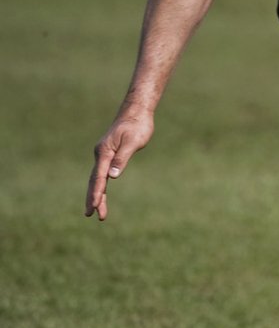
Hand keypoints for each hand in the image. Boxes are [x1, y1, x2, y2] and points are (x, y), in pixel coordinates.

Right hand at [87, 104, 154, 219]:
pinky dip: (101, 185)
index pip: (99, 177)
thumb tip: (112, 176)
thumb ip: (122, 159)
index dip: (97, 192)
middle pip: (95, 181)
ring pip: (97, 178)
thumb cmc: (137, 126)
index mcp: (105, 152)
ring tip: (98, 212)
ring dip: (98, 194)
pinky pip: (102, 173)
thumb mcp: (132, 142)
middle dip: (93, 198)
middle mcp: (101, 154)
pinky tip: (102, 194)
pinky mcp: (109, 154)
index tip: (94, 206)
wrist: (137, 112)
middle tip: (91, 215)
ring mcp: (104, 154)